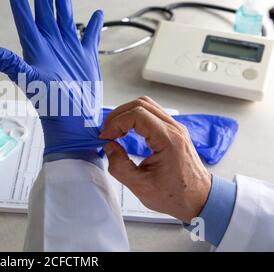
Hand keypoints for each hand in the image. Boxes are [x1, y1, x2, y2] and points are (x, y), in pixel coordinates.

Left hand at [0, 0, 104, 154]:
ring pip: (66, 18)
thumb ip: (9, 63)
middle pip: (46, 14)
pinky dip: (94, 25)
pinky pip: (90, 36)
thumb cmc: (52, 103)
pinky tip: (97, 15)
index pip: (26, 21)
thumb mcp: (29, 80)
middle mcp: (52, 46)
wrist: (75, 121)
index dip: (20, 5)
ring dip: (64, 1)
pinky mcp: (86, 57)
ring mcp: (69, 50)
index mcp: (37, 49)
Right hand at [100, 96, 211, 222]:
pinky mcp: (173, 131)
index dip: (116, 123)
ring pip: (146, 105)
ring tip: (115, 132)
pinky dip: (134, 118)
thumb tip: (109, 146)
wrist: (199, 199)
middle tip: (107, 132)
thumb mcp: (141, 186)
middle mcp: (174, 129)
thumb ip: (119, 166)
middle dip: (118, 116)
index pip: (137, 115)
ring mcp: (175, 127)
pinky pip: (151, 114)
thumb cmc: (176, 195)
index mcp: (169, 140)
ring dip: (126, 115)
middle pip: (141, 104)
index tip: (105, 136)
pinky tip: (127, 133)